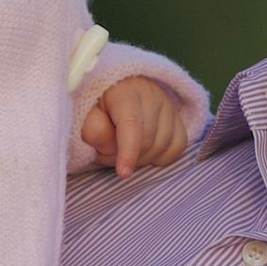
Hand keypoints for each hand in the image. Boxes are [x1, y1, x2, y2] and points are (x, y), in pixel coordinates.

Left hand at [77, 75, 191, 176]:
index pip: (132, 124)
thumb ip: (93, 129)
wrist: (117, 92)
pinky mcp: (179, 120)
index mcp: (126, 91)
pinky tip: (144, 151)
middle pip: (146, 141)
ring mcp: (169, 107)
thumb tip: (110, 146)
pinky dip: (159, 157)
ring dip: (140, 159)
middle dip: (125, 157)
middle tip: (106, 154)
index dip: (128, 152)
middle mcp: (153, 95)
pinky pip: (176, 148)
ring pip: (161, 147)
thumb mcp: (87, 115)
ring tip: (122, 152)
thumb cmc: (99, 107)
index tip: (123, 173)